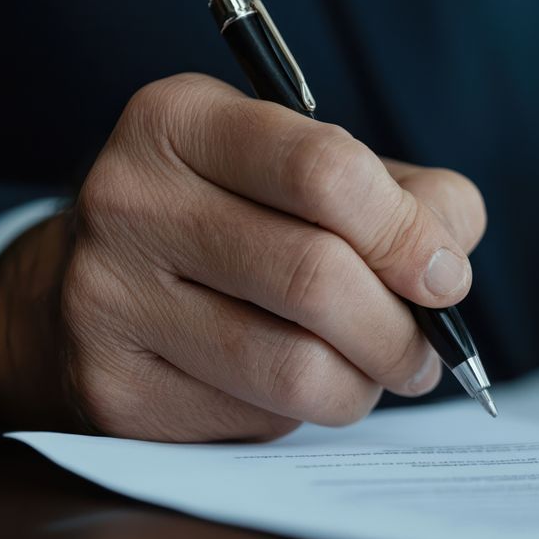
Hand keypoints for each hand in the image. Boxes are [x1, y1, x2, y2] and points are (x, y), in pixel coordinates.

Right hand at [0, 73, 485, 440]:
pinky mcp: (114, 389)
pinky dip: (303, 412)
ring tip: (376, 371)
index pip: (323, 170)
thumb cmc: (238, 219)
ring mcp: (107, 297)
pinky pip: (256, 418)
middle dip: (400, 327)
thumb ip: (405, 197)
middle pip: (315, 276)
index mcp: (181, 120)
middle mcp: (129, 200)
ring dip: (364, 381)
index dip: (406, 233)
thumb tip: (447, 263)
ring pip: (293, 366)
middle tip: (427, 349)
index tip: (446, 276)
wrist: (91, 290)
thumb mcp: (312, 172)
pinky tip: (292, 386)